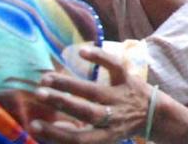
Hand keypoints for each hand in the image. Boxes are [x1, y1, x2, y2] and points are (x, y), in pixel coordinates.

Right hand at [29, 47, 152, 142]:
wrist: (154, 114)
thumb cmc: (119, 126)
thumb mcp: (101, 136)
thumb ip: (77, 133)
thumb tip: (45, 129)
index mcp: (106, 135)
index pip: (78, 139)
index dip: (55, 134)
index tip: (33, 124)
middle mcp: (114, 117)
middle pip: (86, 111)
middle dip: (62, 103)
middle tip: (38, 94)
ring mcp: (121, 97)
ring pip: (94, 90)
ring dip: (69, 83)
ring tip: (47, 77)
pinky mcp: (129, 79)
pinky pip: (115, 67)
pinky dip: (100, 58)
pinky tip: (81, 52)